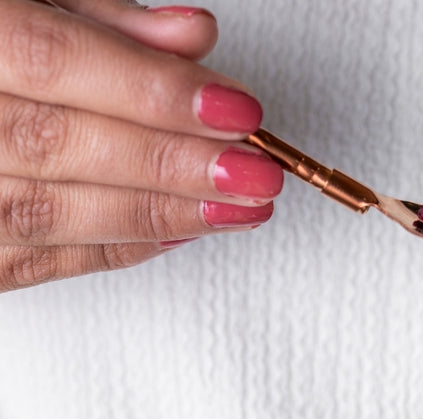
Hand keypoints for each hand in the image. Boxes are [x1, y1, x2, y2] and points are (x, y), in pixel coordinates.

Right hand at [1, 0, 282, 291]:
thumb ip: (96, 14)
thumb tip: (191, 36)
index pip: (51, 59)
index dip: (150, 89)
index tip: (235, 110)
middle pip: (60, 144)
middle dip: (173, 162)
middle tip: (255, 172)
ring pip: (54, 215)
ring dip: (161, 213)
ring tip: (238, 209)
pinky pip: (39, 261)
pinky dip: (119, 246)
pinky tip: (181, 231)